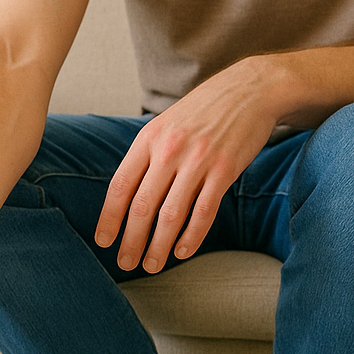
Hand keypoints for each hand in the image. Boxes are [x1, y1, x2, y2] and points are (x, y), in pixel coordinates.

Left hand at [95, 56, 282, 272]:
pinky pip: (203, 212)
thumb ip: (144, 158)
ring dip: (159, 246)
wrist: (250, 89)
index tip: (103, 241)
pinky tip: (182, 251)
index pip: (120, 187)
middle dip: (131, 240)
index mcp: (147, 140)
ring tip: (151, 265)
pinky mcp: (224, 170)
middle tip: (125, 263)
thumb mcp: (163, 126)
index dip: (109, 218)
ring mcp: (198, 161)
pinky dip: (191, 236)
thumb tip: (123, 197)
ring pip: (171, 215)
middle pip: (142, 206)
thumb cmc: (201, 112)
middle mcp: (168, 151)